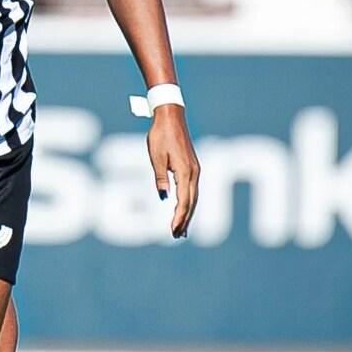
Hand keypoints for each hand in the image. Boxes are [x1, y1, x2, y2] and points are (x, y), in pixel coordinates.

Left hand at [147, 104, 199, 237]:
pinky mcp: (192, 166)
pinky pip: (193, 189)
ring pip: (194, 197)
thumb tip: (163, 197)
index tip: (173, 231)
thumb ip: (160, 178)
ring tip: (182, 229)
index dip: (179, 218)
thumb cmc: (161, 134)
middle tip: (177, 236)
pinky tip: (184, 208)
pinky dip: (189, 202)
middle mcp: (194, 172)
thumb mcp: (156, 157)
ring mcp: (195, 169)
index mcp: (185, 171)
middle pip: (192, 202)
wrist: (171, 116)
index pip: (184, 201)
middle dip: (185, 220)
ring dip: (188, 213)